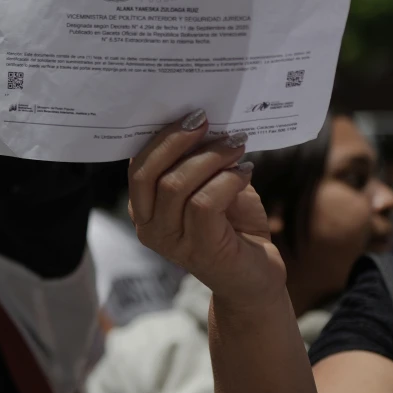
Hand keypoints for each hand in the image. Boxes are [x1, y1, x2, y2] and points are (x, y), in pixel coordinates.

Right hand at [127, 113, 286, 308]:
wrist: (255, 276)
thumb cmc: (233, 227)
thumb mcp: (211, 186)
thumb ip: (199, 163)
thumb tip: (203, 122)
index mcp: (144, 208)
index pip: (137, 166)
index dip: (161, 137)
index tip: (193, 116)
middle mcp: (149, 226)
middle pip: (149, 173)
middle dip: (178, 142)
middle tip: (209, 124)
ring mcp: (171, 241)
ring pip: (177, 185)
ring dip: (211, 158)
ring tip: (236, 146)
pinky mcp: (199, 250)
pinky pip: (204, 203)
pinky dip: (227, 180)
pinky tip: (245, 172)